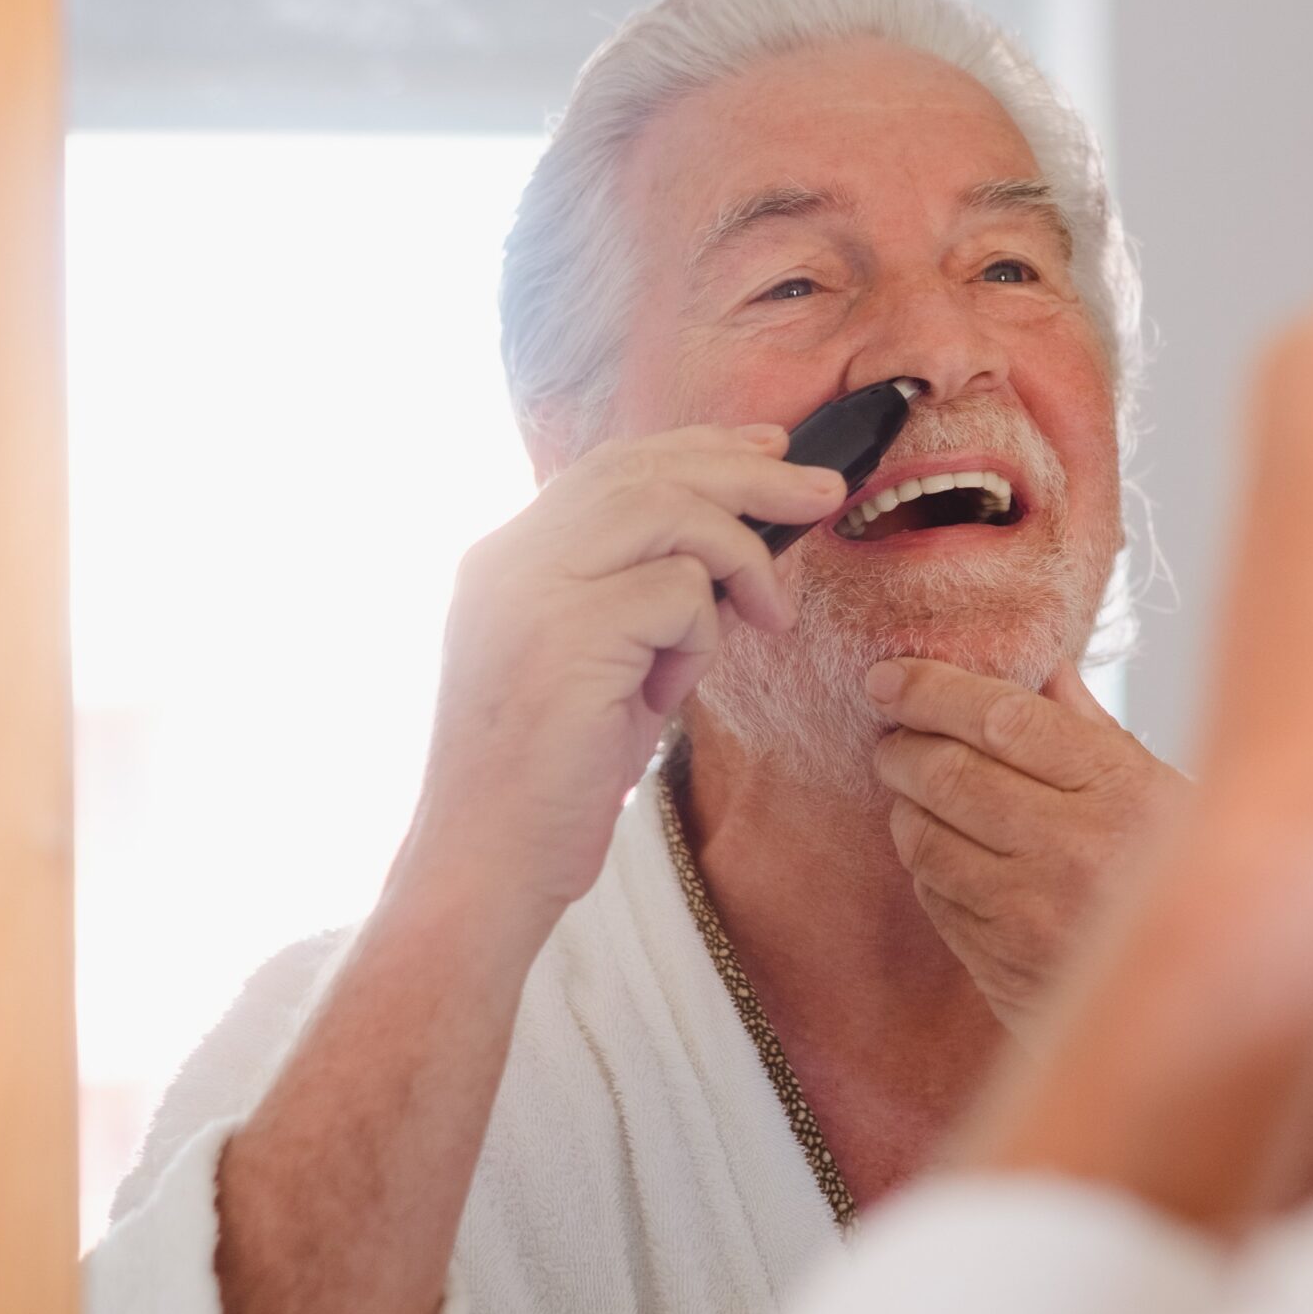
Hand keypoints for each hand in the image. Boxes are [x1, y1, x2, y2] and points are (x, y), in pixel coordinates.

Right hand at [408, 424, 845, 920]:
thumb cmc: (554, 779)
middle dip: (747, 473)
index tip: (768, 450)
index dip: (697, 449)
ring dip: (741, 554)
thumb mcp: (601, 662)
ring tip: (772, 611)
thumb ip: (639, 594)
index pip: (611, 466)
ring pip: (668, 511)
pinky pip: (677, 592)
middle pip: (645, 469)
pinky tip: (671, 692)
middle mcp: (509, 558)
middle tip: (823, 489)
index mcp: (507, 558)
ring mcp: (530, 589)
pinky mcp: (564, 633)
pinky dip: (700, 638)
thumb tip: (735, 539)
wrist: (489, 864)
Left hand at [868, 655, 1186, 1027]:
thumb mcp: (1162, 793)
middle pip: (950, 774)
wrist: (1199, 1004)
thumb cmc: (1178, 883)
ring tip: (913, 792)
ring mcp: (1033, 913)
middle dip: (903, 746)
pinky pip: (934, 896)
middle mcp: (1075, 848)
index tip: (892, 676)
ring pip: (926, 838)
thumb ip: (1093, 730)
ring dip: (905, 806)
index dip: (934, 689)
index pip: (1004, 717)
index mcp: (1121, 789)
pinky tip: (942, 851)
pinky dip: (926, 864)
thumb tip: (1042, 668)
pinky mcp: (1001, 964)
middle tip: (892, 738)